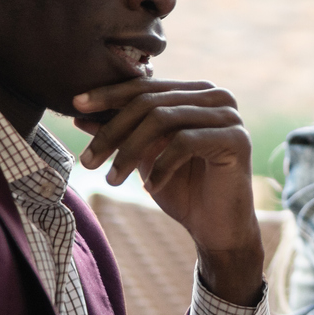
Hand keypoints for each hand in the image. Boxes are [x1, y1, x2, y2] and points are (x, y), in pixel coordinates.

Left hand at [72, 77, 262, 303]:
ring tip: (112, 180)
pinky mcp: (237, 139)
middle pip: (151, 102)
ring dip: (130, 151)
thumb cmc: (182, 189)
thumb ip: (119, 131)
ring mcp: (229, 116)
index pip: (145, 86)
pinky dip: (160, 165)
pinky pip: (185, 142)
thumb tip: (79, 114)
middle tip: (88, 160)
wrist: (217, 229)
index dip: (109, 94)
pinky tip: (150, 187)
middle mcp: (216, 96)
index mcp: (195, 92)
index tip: (76, 105)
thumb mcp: (143, 157)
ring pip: (164, 119)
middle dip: (113, 131)